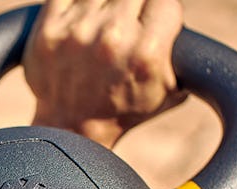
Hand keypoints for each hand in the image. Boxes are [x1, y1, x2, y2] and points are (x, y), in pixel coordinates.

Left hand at [24, 0, 186, 147]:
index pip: (165, 1)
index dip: (159, 11)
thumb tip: (183, 23)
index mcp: (147, 50)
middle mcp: (112, 36)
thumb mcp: (172, 89)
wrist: (71, 128)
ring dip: (104, 5)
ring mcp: (77, 31)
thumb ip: (188, 54)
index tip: (150, 22)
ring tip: (102, 25)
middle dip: (133, 8)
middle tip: (126, 25)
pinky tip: (81, 20)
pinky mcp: (48, 30)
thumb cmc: (124, 109)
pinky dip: (76, 4)